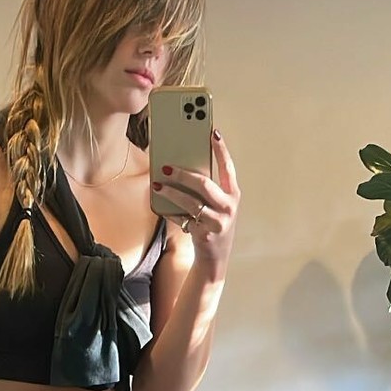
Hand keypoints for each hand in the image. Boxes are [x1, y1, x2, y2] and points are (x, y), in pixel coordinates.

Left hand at [154, 130, 239, 274]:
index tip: (212, 133)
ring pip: (191, 202)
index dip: (221, 150)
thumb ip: (207, 188)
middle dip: (182, 174)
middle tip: (166, 166)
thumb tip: (181, 167)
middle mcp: (229, 207)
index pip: (228, 167)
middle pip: (203, 184)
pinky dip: (171, 212)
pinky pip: (183, 219)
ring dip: (171, 192)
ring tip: (157, 184)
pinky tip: (161, 206)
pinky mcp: (205, 234)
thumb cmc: (214, 224)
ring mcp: (218, 221)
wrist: (216, 258)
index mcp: (233, 194)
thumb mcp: (217, 205)